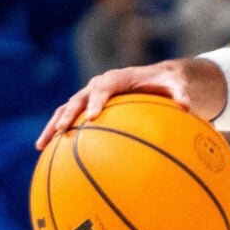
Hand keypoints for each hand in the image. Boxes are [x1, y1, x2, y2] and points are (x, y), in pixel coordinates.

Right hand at [39, 58, 225, 148]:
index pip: (103, 88)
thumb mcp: (176, 85)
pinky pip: (68, 119)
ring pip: (65, 110)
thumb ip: (180, 94)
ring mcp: (88, 96)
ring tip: (41, 146)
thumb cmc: (166, 82)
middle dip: (67, 115)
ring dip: (53, 126)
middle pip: (77, 99)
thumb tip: (188, 106)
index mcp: (116, 79)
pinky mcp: (86, 107)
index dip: (96, 100)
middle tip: (61, 132)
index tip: (92, 116)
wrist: (155, 77)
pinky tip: (47, 153)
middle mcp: (97, 85)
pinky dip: (57, 132)